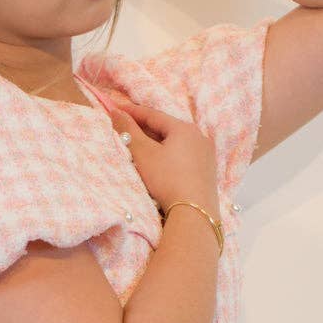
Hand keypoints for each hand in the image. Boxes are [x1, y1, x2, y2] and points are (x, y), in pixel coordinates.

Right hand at [109, 100, 219, 218]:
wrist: (195, 213)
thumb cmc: (167, 179)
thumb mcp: (143, 154)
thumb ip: (128, 131)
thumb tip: (115, 112)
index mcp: (184, 128)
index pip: (153, 114)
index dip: (132, 112)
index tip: (115, 109)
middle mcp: (199, 136)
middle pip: (166, 128)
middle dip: (145, 128)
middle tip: (126, 128)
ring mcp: (206, 155)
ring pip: (176, 143)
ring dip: (157, 143)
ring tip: (140, 146)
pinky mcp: (207, 172)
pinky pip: (184, 156)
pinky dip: (169, 155)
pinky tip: (161, 163)